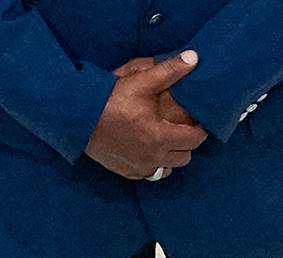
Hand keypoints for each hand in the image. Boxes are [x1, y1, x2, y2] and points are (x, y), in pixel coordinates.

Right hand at [84, 52, 206, 178]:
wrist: (81, 121)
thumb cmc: (112, 102)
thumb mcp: (143, 81)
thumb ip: (172, 70)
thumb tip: (195, 57)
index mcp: (161, 137)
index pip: (194, 140)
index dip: (202, 131)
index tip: (201, 122)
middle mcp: (152, 157)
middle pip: (184, 157)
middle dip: (188, 144)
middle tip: (186, 130)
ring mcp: (138, 167)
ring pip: (167, 170)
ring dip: (172, 157)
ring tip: (169, 143)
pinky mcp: (125, 171)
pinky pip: (148, 175)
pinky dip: (154, 166)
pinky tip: (151, 153)